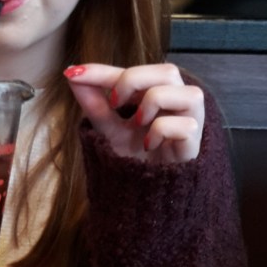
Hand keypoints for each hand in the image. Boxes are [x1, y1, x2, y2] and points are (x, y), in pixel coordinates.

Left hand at [64, 62, 203, 164]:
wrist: (142, 195)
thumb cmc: (132, 157)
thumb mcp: (107, 128)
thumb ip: (93, 103)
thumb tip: (71, 74)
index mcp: (156, 93)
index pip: (134, 70)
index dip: (104, 70)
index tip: (75, 73)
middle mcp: (177, 103)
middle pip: (169, 71)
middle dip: (135, 80)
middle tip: (114, 102)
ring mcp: (191, 122)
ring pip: (189, 93)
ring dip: (155, 102)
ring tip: (138, 122)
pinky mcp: (195, 144)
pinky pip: (186, 126)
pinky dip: (162, 131)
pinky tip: (150, 144)